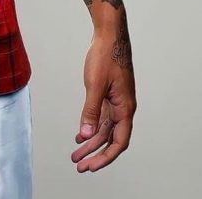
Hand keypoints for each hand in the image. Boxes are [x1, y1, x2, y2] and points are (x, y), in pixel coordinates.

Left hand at [71, 27, 135, 172]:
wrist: (109, 35)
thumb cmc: (105, 56)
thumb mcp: (95, 84)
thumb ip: (91, 111)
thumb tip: (86, 135)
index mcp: (125, 108)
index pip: (118, 142)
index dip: (105, 157)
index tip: (91, 166)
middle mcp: (123, 108)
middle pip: (110, 139)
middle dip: (94, 153)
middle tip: (78, 164)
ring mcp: (116, 101)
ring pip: (104, 129)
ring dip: (90, 141)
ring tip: (76, 153)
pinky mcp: (109, 94)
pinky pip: (102, 117)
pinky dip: (91, 126)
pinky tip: (80, 135)